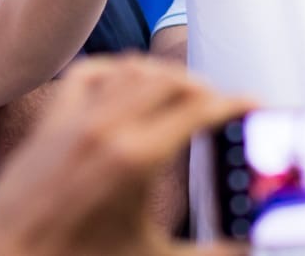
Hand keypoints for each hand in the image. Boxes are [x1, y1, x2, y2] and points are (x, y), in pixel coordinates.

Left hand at [0, 56, 252, 255]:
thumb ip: (208, 253)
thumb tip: (246, 249)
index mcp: (137, 159)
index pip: (202, 108)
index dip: (235, 103)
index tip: (253, 105)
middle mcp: (107, 127)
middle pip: (173, 81)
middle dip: (206, 89)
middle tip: (223, 107)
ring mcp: (76, 119)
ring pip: (134, 69)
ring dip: (165, 75)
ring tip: (184, 93)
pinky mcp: (51, 122)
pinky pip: (91, 72)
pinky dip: (118, 68)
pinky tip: (130, 82)